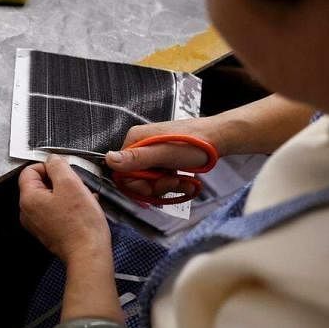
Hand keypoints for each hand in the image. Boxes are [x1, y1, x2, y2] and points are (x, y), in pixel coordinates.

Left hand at [18, 155, 110, 262]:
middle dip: (60, 181)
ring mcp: (38, 224)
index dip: (48, 167)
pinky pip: (56, 211)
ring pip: (50, 198)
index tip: (64, 171)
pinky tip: (83, 210)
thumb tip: (52, 159)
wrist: (88, 254)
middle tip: (76, 187)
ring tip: (83, 200)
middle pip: (40, 184)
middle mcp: (28, 212)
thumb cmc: (81, 224)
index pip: (30, 170)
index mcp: (28, 199)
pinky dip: (69, 207)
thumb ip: (57, 166)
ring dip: (67, 194)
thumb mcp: (71, 184)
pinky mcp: (49, 232)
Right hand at [104, 118, 220, 197]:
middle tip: (173, 183)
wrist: (219, 139)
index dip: (137, 185)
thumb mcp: (165, 153)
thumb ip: (137, 158)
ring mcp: (152, 154)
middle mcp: (140, 147)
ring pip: (150, 182)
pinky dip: (174, 185)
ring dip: (167, 187)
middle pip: (136, 180)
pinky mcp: (163, 161)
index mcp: (135, 141)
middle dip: (155, 187)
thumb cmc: (195, 143)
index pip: (122, 172)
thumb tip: (109, 160)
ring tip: (183, 182)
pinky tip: (186, 182)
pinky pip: (160, 180)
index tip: (154, 187)